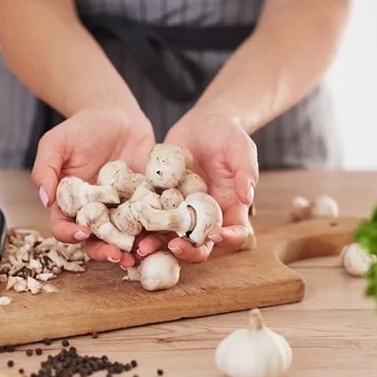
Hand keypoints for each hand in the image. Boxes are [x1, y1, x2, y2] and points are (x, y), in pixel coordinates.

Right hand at [31, 108, 153, 263]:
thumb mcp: (56, 143)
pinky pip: (149, 222)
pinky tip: (161, 236)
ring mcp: (120, 212)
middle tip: (117, 256)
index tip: (83, 233)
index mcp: (70, 205)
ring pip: (123, 238)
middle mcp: (94, 214)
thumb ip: (45, 169)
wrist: (117, 116)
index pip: (64, 227)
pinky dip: (154, 232)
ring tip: (140, 253)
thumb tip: (43, 199)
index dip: (71, 234)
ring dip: (131, 249)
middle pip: (96, 241)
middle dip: (105, 251)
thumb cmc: (82, 128)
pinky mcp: (143, 205)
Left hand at [131, 111, 257, 264]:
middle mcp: (206, 219)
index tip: (216, 234)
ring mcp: (183, 215)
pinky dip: (141, 229)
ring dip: (159, 247)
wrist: (200, 125)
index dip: (228, 239)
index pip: (235, 233)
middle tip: (174, 246)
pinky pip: (152, 222)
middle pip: (201, 246)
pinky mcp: (162, 206)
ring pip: (172, 240)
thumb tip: (248, 195)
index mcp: (230, 210)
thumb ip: (245, 170)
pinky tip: (128, 229)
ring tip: (143, 246)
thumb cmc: (226, 134)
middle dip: (188, 251)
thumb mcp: (240, 146)